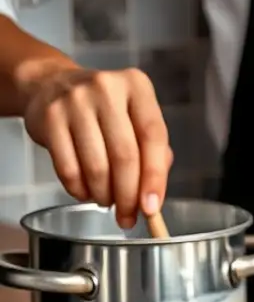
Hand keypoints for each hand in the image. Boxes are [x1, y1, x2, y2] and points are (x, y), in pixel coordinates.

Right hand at [19, 64, 171, 228]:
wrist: (52, 85)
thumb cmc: (104, 110)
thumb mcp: (136, 118)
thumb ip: (154, 153)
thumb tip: (152, 198)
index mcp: (137, 87)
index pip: (153, 137)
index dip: (155, 177)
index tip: (152, 207)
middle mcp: (106, 89)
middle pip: (124, 155)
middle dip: (128, 195)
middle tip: (128, 217)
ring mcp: (74, 101)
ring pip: (96, 165)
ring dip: (104, 194)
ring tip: (107, 202)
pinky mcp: (50, 117)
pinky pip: (68, 167)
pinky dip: (79, 189)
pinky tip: (86, 193)